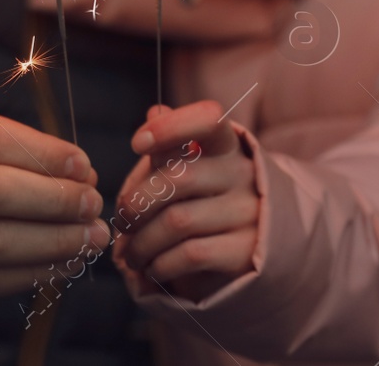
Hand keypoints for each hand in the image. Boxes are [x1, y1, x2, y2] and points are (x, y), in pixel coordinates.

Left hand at [112, 100, 258, 301]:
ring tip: (130, 254)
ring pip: (178, 221)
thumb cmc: (206, 202)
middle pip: (178, 178)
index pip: (209, 120)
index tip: (137, 143)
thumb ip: (172, 145)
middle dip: (136, 203)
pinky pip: (190, 254)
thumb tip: (155, 111)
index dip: (170, 127)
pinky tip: (153, 267)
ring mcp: (248, 214)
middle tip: (122, 222)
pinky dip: (160, 264)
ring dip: (141, 242)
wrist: (255, 251)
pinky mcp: (245, 252)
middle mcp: (242, 175)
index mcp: (227, 147)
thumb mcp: (191, 170)